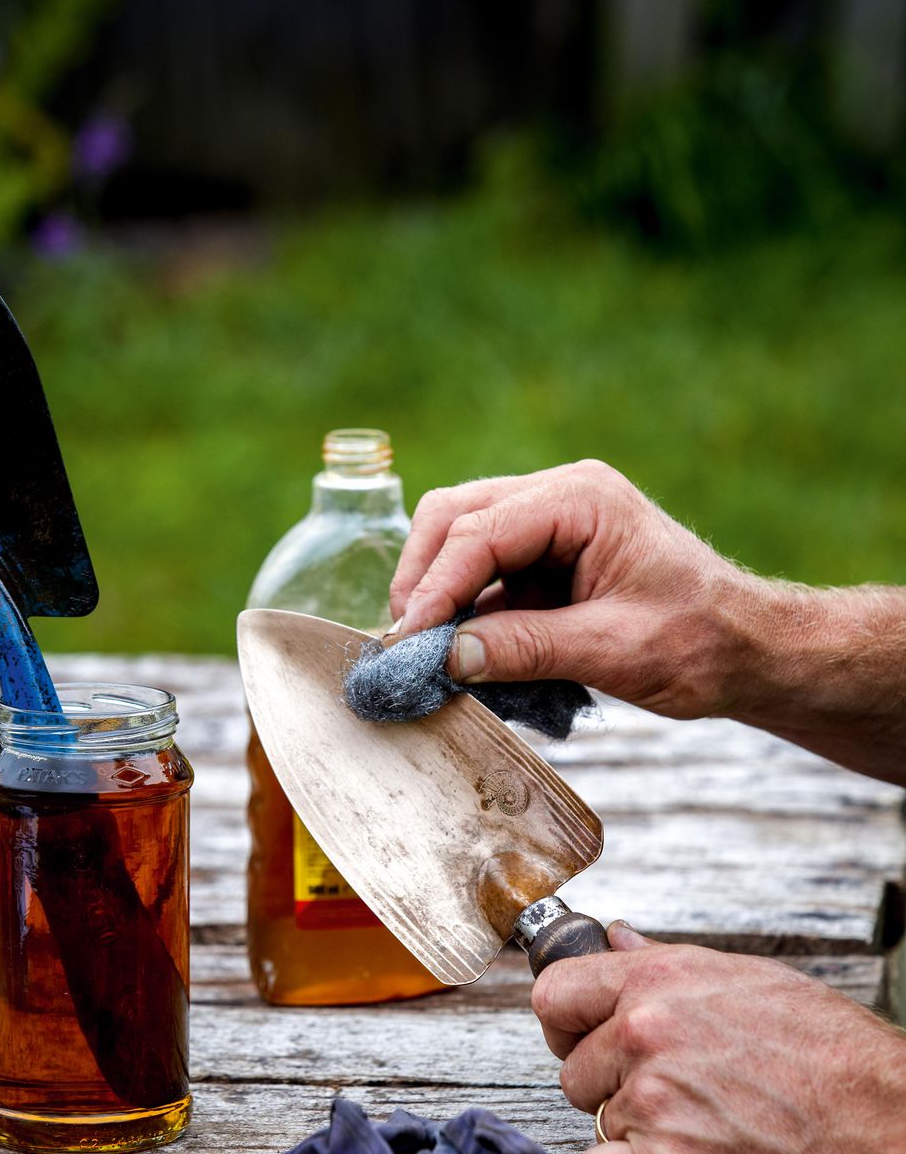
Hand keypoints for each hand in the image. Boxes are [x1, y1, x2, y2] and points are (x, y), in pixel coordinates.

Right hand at [390, 460, 905, 780]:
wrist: (749, 648)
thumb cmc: (701, 643)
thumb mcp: (614, 651)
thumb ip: (528, 648)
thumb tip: (447, 658)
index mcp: (583, 500)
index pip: (481, 531)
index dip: (435, 588)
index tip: (407, 642)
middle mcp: (561, 496)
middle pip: (456, 517)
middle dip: (423, 579)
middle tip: (405, 645)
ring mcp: (551, 522)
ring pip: (460, 538)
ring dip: (437, 593)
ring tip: (423, 651)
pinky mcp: (545, 557)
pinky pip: (484, 572)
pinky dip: (461, 608)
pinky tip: (453, 651)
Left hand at [532, 921, 905, 1153]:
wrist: (884, 1120)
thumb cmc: (827, 1048)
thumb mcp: (744, 977)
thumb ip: (664, 962)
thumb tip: (614, 938)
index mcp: (656, 981)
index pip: (553, 996)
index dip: (566, 1024)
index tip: (585, 1039)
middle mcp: (643, 1033)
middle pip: (574, 1071)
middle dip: (610, 1085)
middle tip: (675, 1093)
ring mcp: (651, 1102)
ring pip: (599, 1124)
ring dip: (634, 1133)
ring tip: (703, 1126)